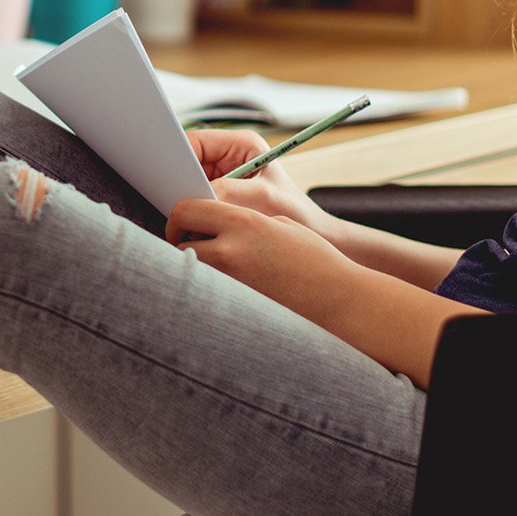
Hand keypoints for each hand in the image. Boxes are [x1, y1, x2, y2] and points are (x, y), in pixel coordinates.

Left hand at [164, 198, 345, 311]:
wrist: (339, 299)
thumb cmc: (315, 259)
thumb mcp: (279, 224)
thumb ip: (242, 222)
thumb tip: (212, 224)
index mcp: (242, 222)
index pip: (185, 210)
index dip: (181, 215)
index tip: (186, 222)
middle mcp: (230, 251)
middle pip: (177, 243)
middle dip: (180, 241)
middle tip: (192, 244)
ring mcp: (230, 283)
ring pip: (187, 270)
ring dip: (191, 266)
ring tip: (211, 266)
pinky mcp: (234, 306)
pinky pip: (205, 293)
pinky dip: (206, 288)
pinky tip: (223, 288)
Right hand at [184, 128, 343, 244]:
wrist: (313, 235)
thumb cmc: (296, 213)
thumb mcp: (262, 198)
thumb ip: (228, 192)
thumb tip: (197, 197)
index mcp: (241, 143)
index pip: (196, 140)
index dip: (176, 154)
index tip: (162, 171)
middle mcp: (230, 155)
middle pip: (189, 160)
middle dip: (178, 178)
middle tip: (168, 197)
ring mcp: (225, 175)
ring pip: (190, 181)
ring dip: (185, 196)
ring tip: (180, 212)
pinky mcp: (222, 194)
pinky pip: (197, 198)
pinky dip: (192, 209)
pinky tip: (191, 222)